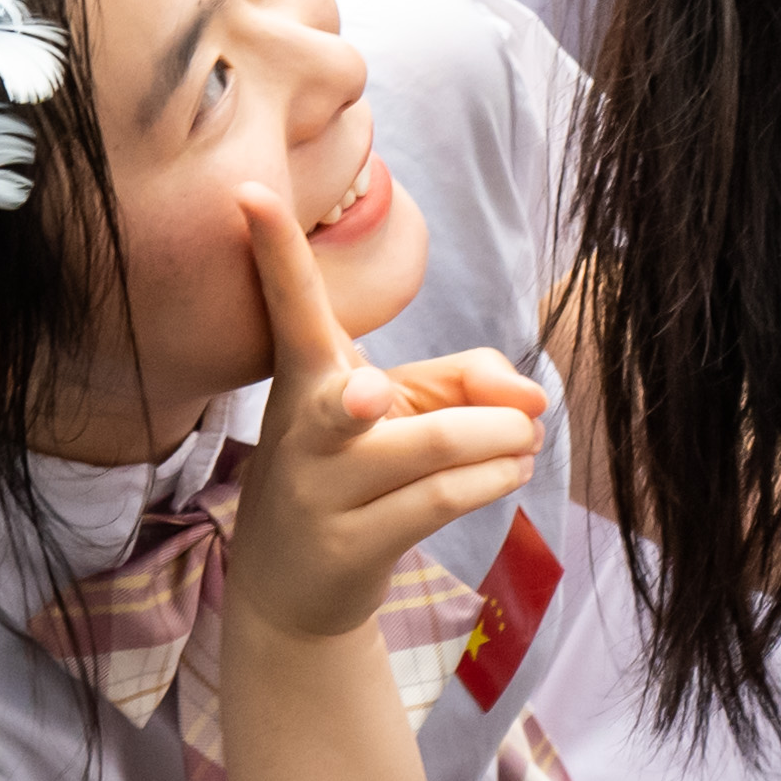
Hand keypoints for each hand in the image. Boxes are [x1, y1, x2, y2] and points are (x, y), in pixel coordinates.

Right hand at [220, 178, 548, 646]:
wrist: (290, 587)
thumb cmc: (351, 471)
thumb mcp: (400, 407)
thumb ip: (468, 378)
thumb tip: (531, 398)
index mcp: (305, 375)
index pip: (287, 305)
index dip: (270, 249)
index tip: (248, 192)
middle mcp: (303, 428)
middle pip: (353, 396)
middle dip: (372, 399)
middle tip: (411, 397)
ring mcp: (321, 491)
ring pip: (432, 448)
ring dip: (502, 438)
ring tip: (524, 438)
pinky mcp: (351, 544)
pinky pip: (441, 498)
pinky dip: (494, 477)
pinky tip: (511, 468)